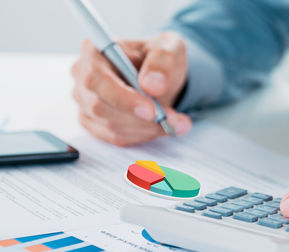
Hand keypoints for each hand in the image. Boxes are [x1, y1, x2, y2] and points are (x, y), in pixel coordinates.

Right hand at [71, 31, 191, 145]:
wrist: (161, 76)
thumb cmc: (159, 58)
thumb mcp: (169, 49)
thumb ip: (162, 62)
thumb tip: (151, 85)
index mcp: (95, 51)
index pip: (97, 79)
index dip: (123, 98)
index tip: (151, 111)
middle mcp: (83, 76)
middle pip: (102, 107)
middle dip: (142, 119)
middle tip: (173, 120)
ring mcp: (85, 101)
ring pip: (111, 126)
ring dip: (147, 129)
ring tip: (176, 122)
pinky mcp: (94, 122)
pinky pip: (116, 137)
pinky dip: (142, 136)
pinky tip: (161, 127)